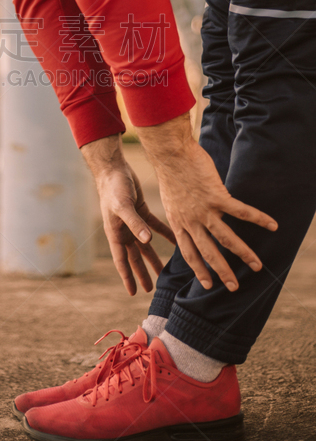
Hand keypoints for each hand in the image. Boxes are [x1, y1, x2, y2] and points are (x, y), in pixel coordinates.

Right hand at [81, 135, 175, 294]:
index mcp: (115, 233)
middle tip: (152, 289)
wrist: (114, 169)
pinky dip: (165, 235)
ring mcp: (134, 222)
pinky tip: (176, 242)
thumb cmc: (113, 188)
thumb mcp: (123, 206)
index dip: (128, 276)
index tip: (134, 292)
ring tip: (164, 272)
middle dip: (142, 272)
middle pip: (135, 256)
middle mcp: (124, 230)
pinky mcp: (142, 211)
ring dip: (154, 257)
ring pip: (146, 244)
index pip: (122, 260)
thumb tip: (147, 240)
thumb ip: (135, 223)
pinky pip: (156, 227)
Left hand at [137, 114, 277, 291]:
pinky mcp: (216, 196)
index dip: (198, 269)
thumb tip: (190, 215)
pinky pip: (241, 212)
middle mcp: (191, 220)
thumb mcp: (170, 198)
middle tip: (234, 287)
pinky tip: (272, 225)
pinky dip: (258, 219)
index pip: (188, 252)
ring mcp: (204, 210)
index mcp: (178, 222)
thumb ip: (181, 211)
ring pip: (226, 238)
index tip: (207, 284)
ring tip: (256, 265)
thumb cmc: (171, 170)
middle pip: (208, 252)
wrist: (170, 153)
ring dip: (243, 253)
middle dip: (222, 272)